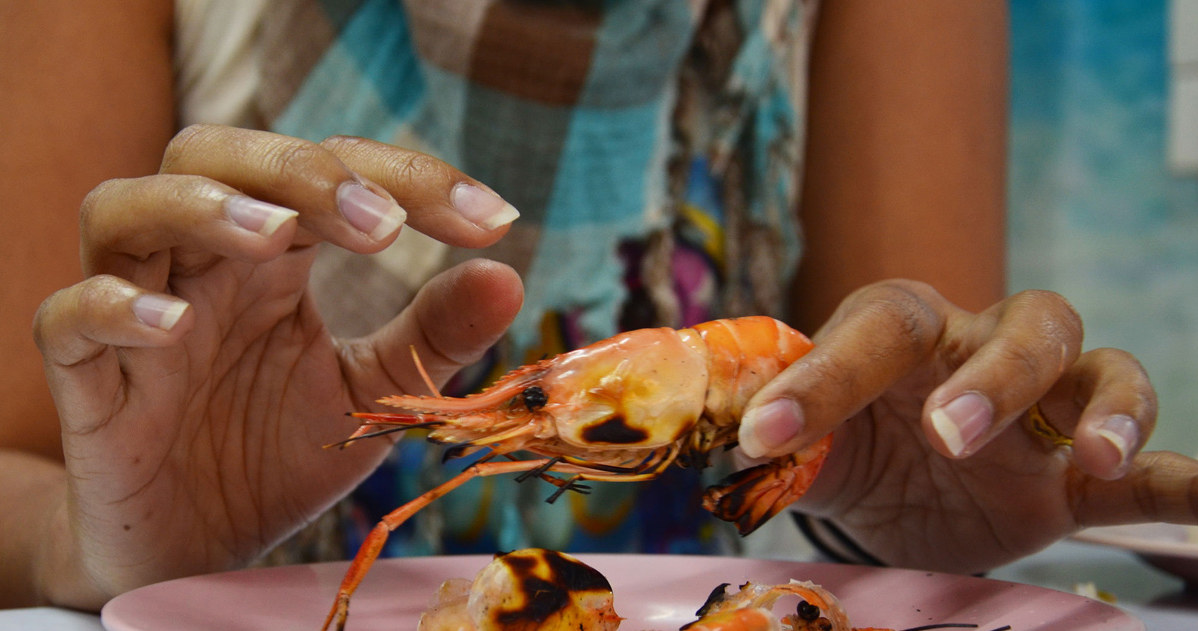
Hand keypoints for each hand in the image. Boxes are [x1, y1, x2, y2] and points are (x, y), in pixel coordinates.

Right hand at [31, 125, 523, 607]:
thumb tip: (509, 276)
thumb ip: (432, 335)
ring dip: (199, 207)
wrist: (199, 546)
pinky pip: (69, 318)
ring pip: (126, 209)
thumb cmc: (277, 451)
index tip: (496, 220)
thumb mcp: (373, 391)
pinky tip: (175, 327)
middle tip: (384, 226)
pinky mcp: (87, 380)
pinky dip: (115, 308)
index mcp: (274, 256)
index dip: (412, 180)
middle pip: (213, 154)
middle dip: (300, 173)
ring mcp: (136, 312)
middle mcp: (201, 263)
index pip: (331, 172)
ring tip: (272, 235)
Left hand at [738, 280, 1191, 573]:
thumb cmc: (848, 442)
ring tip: (1091, 458)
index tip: (764, 438)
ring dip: (1107, 410)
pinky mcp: (1075, 478)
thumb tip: (713, 435)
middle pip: (1024, 326)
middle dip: (994, 378)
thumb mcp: (804, 440)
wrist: (894, 489)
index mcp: (901, 330)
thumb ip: (774, 431)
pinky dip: (1183, 480)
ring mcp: (1043, 411)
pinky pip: (1152, 472)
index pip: (874, 330)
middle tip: (948, 436)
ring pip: (1103, 372)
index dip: (821, 379)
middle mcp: (982, 351)